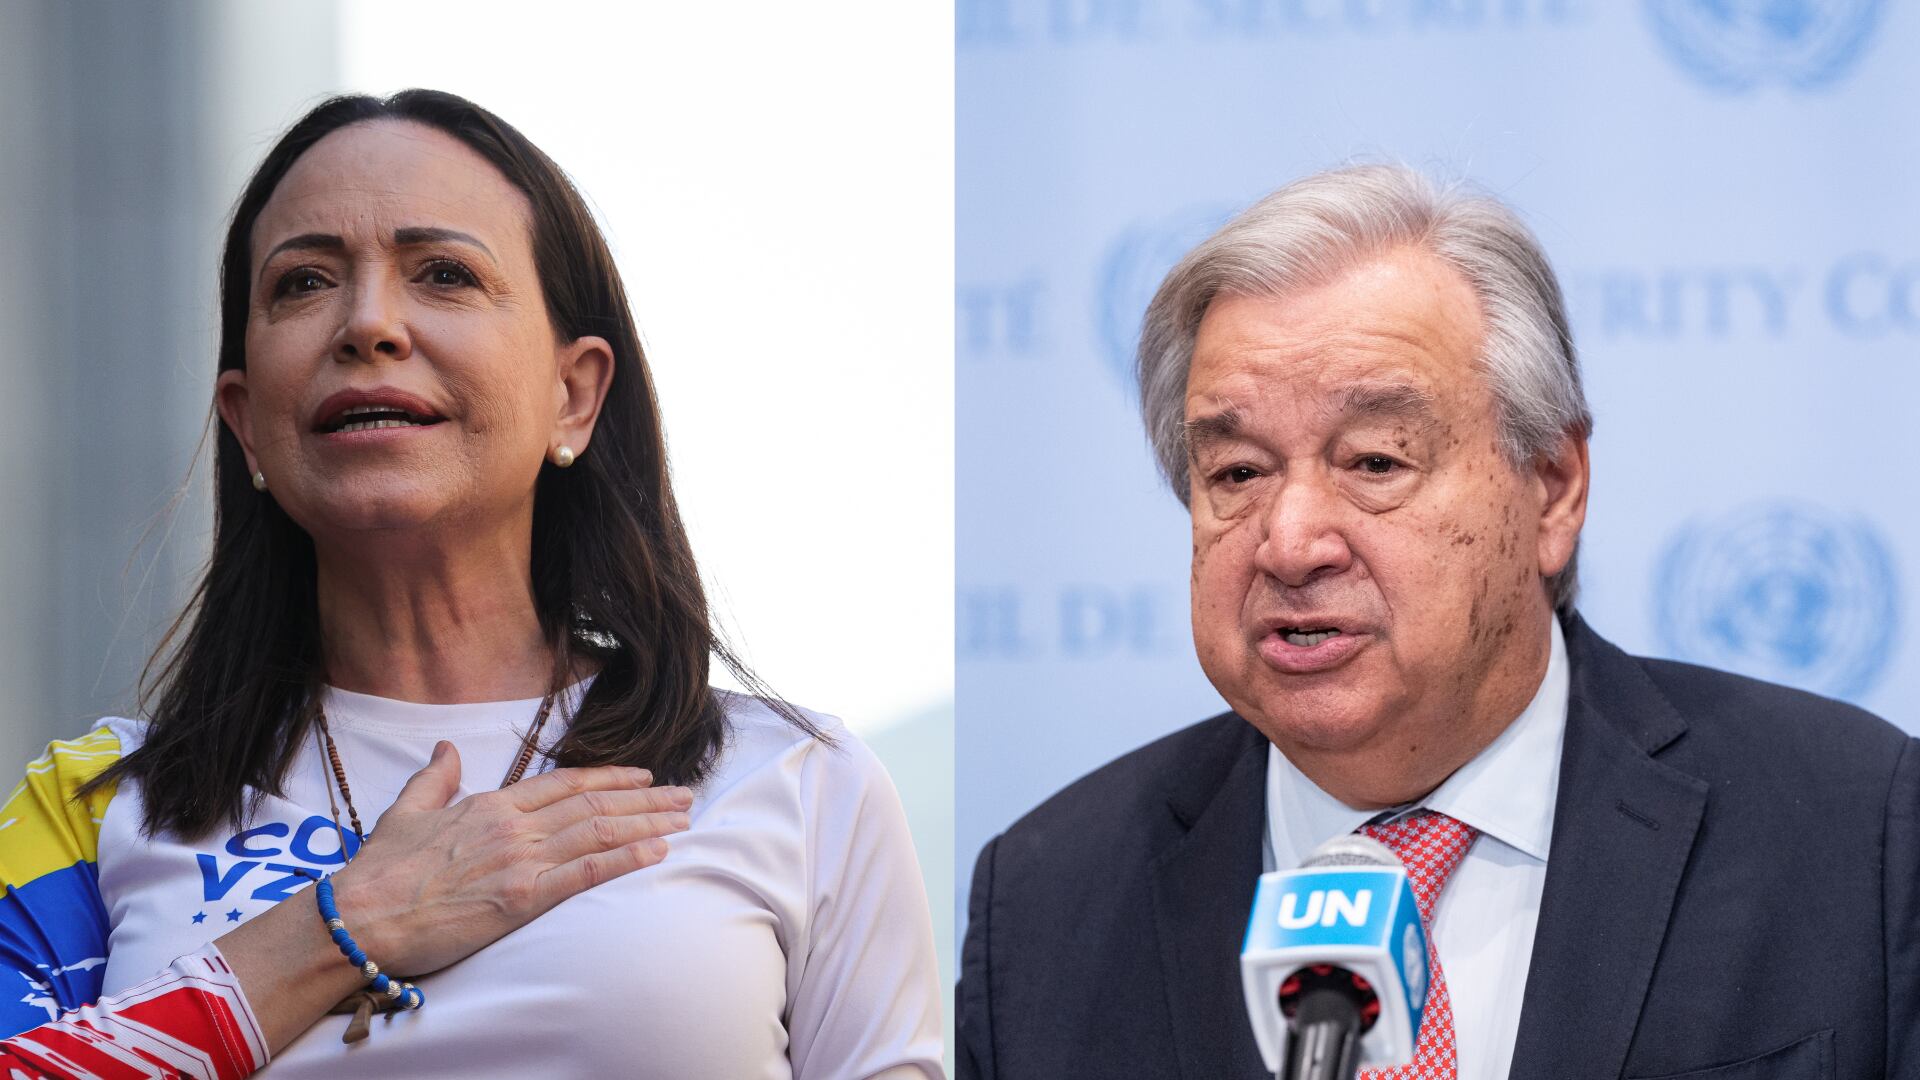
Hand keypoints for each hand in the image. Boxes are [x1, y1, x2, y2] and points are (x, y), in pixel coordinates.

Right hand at [326, 740, 690, 975]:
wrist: (361, 915)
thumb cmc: (380, 870)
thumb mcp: (407, 810)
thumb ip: (435, 777)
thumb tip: (446, 747)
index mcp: (492, 805)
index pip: (565, 784)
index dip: (609, 779)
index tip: (642, 777)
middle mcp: (514, 826)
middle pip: (594, 805)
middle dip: (645, 800)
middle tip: (684, 796)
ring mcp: (521, 860)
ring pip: (599, 832)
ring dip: (648, 824)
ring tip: (684, 818)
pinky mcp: (523, 898)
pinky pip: (586, 873)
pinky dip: (626, 859)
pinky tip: (657, 851)